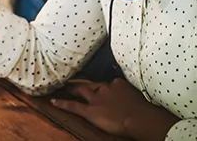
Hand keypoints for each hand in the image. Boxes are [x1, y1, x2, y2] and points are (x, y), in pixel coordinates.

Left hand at [51, 79, 177, 139]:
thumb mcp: (138, 96)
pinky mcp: (90, 111)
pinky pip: (73, 106)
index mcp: (117, 83)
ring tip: (64, 87)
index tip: (103, 88)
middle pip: (91, 83)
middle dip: (82, 82)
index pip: (107, 83)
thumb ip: (130, 95)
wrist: (138, 116)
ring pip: (80, 91)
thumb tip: (131, 97)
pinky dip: (62, 103)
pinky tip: (53, 101)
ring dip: (72, 89)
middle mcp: (105, 87)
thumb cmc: (143, 109)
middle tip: (74, 80)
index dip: (104, 86)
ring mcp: (96, 99)